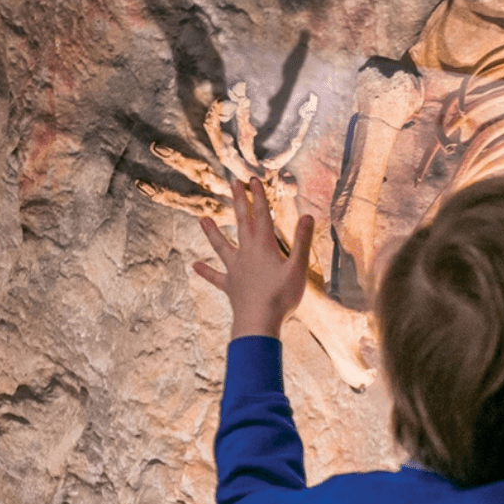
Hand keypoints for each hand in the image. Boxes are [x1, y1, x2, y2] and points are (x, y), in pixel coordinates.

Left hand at [194, 176, 314, 338]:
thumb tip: (308, 215)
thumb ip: (302, 241)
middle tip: (233, 184)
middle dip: (239, 202)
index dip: (258, 197)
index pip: (261, 216)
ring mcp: (235, 270)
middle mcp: (247, 254)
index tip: (253, 180)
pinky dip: (206, 271)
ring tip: (202, 219)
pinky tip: (195, 266)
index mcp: (264, 247)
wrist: (258, 323)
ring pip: (222, 246)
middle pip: (241, 223)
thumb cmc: (281, 297)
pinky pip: (216, 277)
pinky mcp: (230, 286)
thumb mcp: (298, 268)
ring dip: (212, 232)